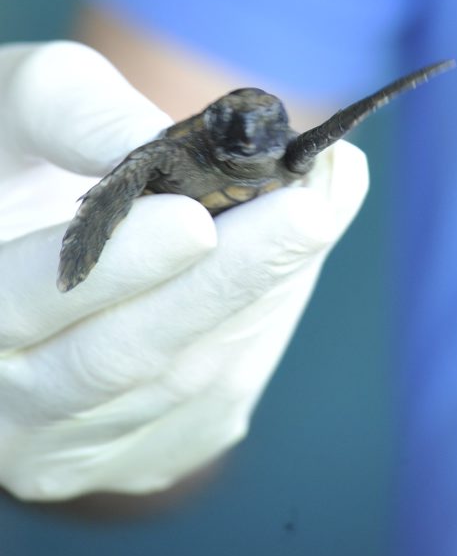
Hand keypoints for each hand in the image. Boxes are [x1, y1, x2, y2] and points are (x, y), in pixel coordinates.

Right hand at [0, 41, 367, 500]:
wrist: (23, 223)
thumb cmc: (21, 150)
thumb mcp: (30, 103)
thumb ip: (85, 118)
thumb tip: (179, 142)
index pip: (24, 302)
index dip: (117, 266)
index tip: (196, 220)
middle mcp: (5, 405)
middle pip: (121, 359)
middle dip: (229, 281)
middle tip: (309, 210)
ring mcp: (71, 445)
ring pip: (185, 385)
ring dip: (267, 293)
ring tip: (325, 203)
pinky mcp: (140, 452)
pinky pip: (218, 398)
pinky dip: (269, 319)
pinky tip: (299, 253)